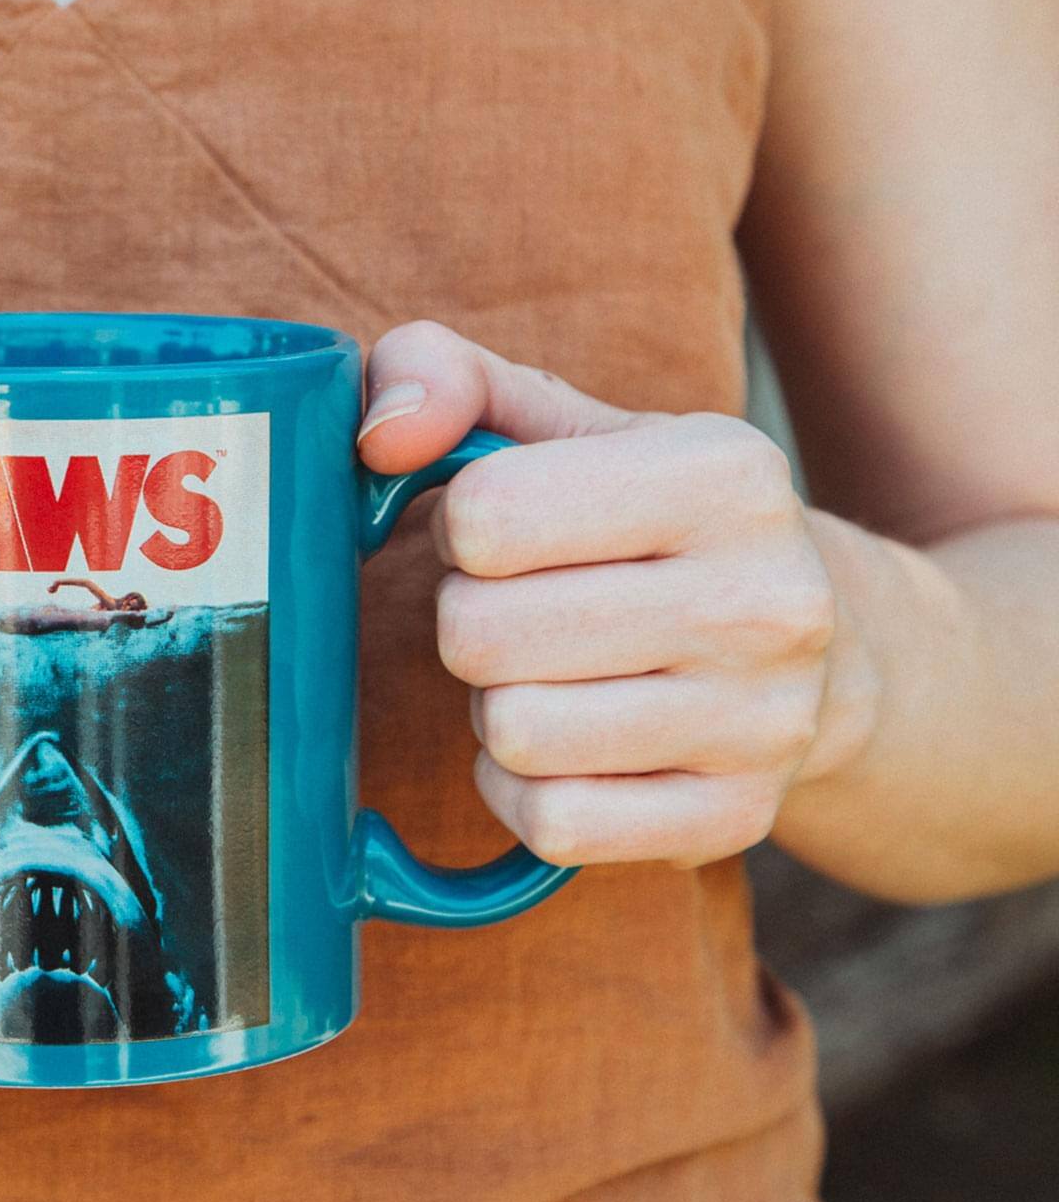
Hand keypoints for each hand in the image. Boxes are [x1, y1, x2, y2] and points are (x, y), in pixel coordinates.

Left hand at [356, 322, 852, 869]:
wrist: (823, 642)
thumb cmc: (646, 520)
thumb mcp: (564, 420)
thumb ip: (447, 378)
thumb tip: (378, 435)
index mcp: (726, 474)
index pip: (487, 513)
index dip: (463, 526)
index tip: (508, 534)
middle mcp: (765, 600)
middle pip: (478, 635)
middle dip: (469, 620)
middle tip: (524, 611)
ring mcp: (762, 722)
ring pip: (510, 733)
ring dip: (495, 706)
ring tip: (550, 673)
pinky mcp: (733, 818)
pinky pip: (550, 823)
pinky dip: (522, 789)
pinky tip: (565, 748)